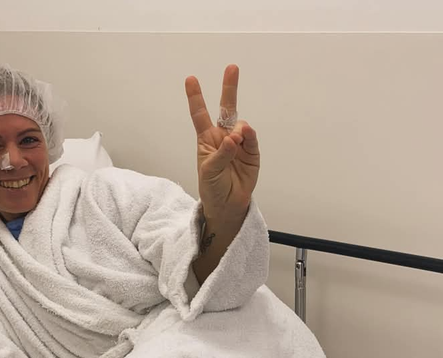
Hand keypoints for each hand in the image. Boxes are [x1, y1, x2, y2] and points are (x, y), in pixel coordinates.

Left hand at [185, 64, 259, 224]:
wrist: (228, 205)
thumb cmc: (212, 187)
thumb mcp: (209, 171)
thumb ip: (221, 154)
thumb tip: (234, 137)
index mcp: (207, 139)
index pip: (200, 114)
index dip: (196, 97)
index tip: (191, 79)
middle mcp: (223, 137)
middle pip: (226, 108)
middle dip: (230, 88)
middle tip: (232, 68)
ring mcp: (239, 143)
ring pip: (241, 125)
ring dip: (239, 130)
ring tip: (235, 142)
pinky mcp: (252, 152)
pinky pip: (251, 138)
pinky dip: (249, 136)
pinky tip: (244, 137)